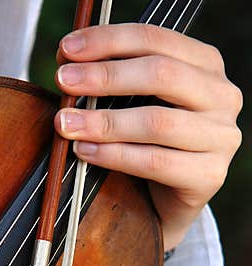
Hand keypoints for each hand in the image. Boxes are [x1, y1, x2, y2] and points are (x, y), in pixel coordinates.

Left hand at [54, 24, 241, 250]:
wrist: (162, 207)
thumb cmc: (144, 146)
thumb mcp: (132, 105)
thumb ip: (113, 83)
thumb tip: (68, 65)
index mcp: (205, 65)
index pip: (156, 40)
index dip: (109, 41)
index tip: (66, 50)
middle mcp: (221, 95)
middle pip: (161, 74)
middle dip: (105, 77)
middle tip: (63, 83)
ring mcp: (221, 136)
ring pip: (157, 121)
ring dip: (104, 122)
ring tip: (68, 124)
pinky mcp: (209, 175)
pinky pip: (155, 162)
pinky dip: (115, 156)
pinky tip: (85, 152)